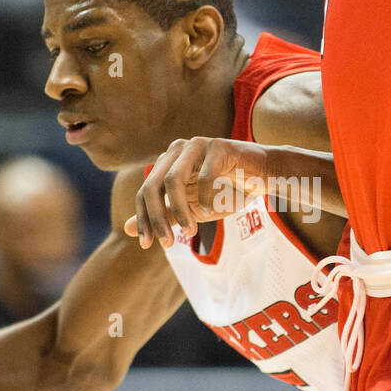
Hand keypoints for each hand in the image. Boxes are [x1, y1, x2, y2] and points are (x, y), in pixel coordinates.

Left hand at [126, 137, 272, 246]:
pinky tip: (213, 211)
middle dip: (157, 218)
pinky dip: (207, 198)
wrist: (264, 177)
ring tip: (191, 231)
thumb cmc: (226, 192)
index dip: (142, 219)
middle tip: (167, 243)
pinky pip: (204, 176)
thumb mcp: (190, 209)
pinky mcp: (220, 146)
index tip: (146, 245)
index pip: (144, 192)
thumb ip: (162, 215)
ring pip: (174, 180)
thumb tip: (127, 229)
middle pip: (153, 186)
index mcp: (167, 163)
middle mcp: (177, 150)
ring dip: (180, 210)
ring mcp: (197, 145)